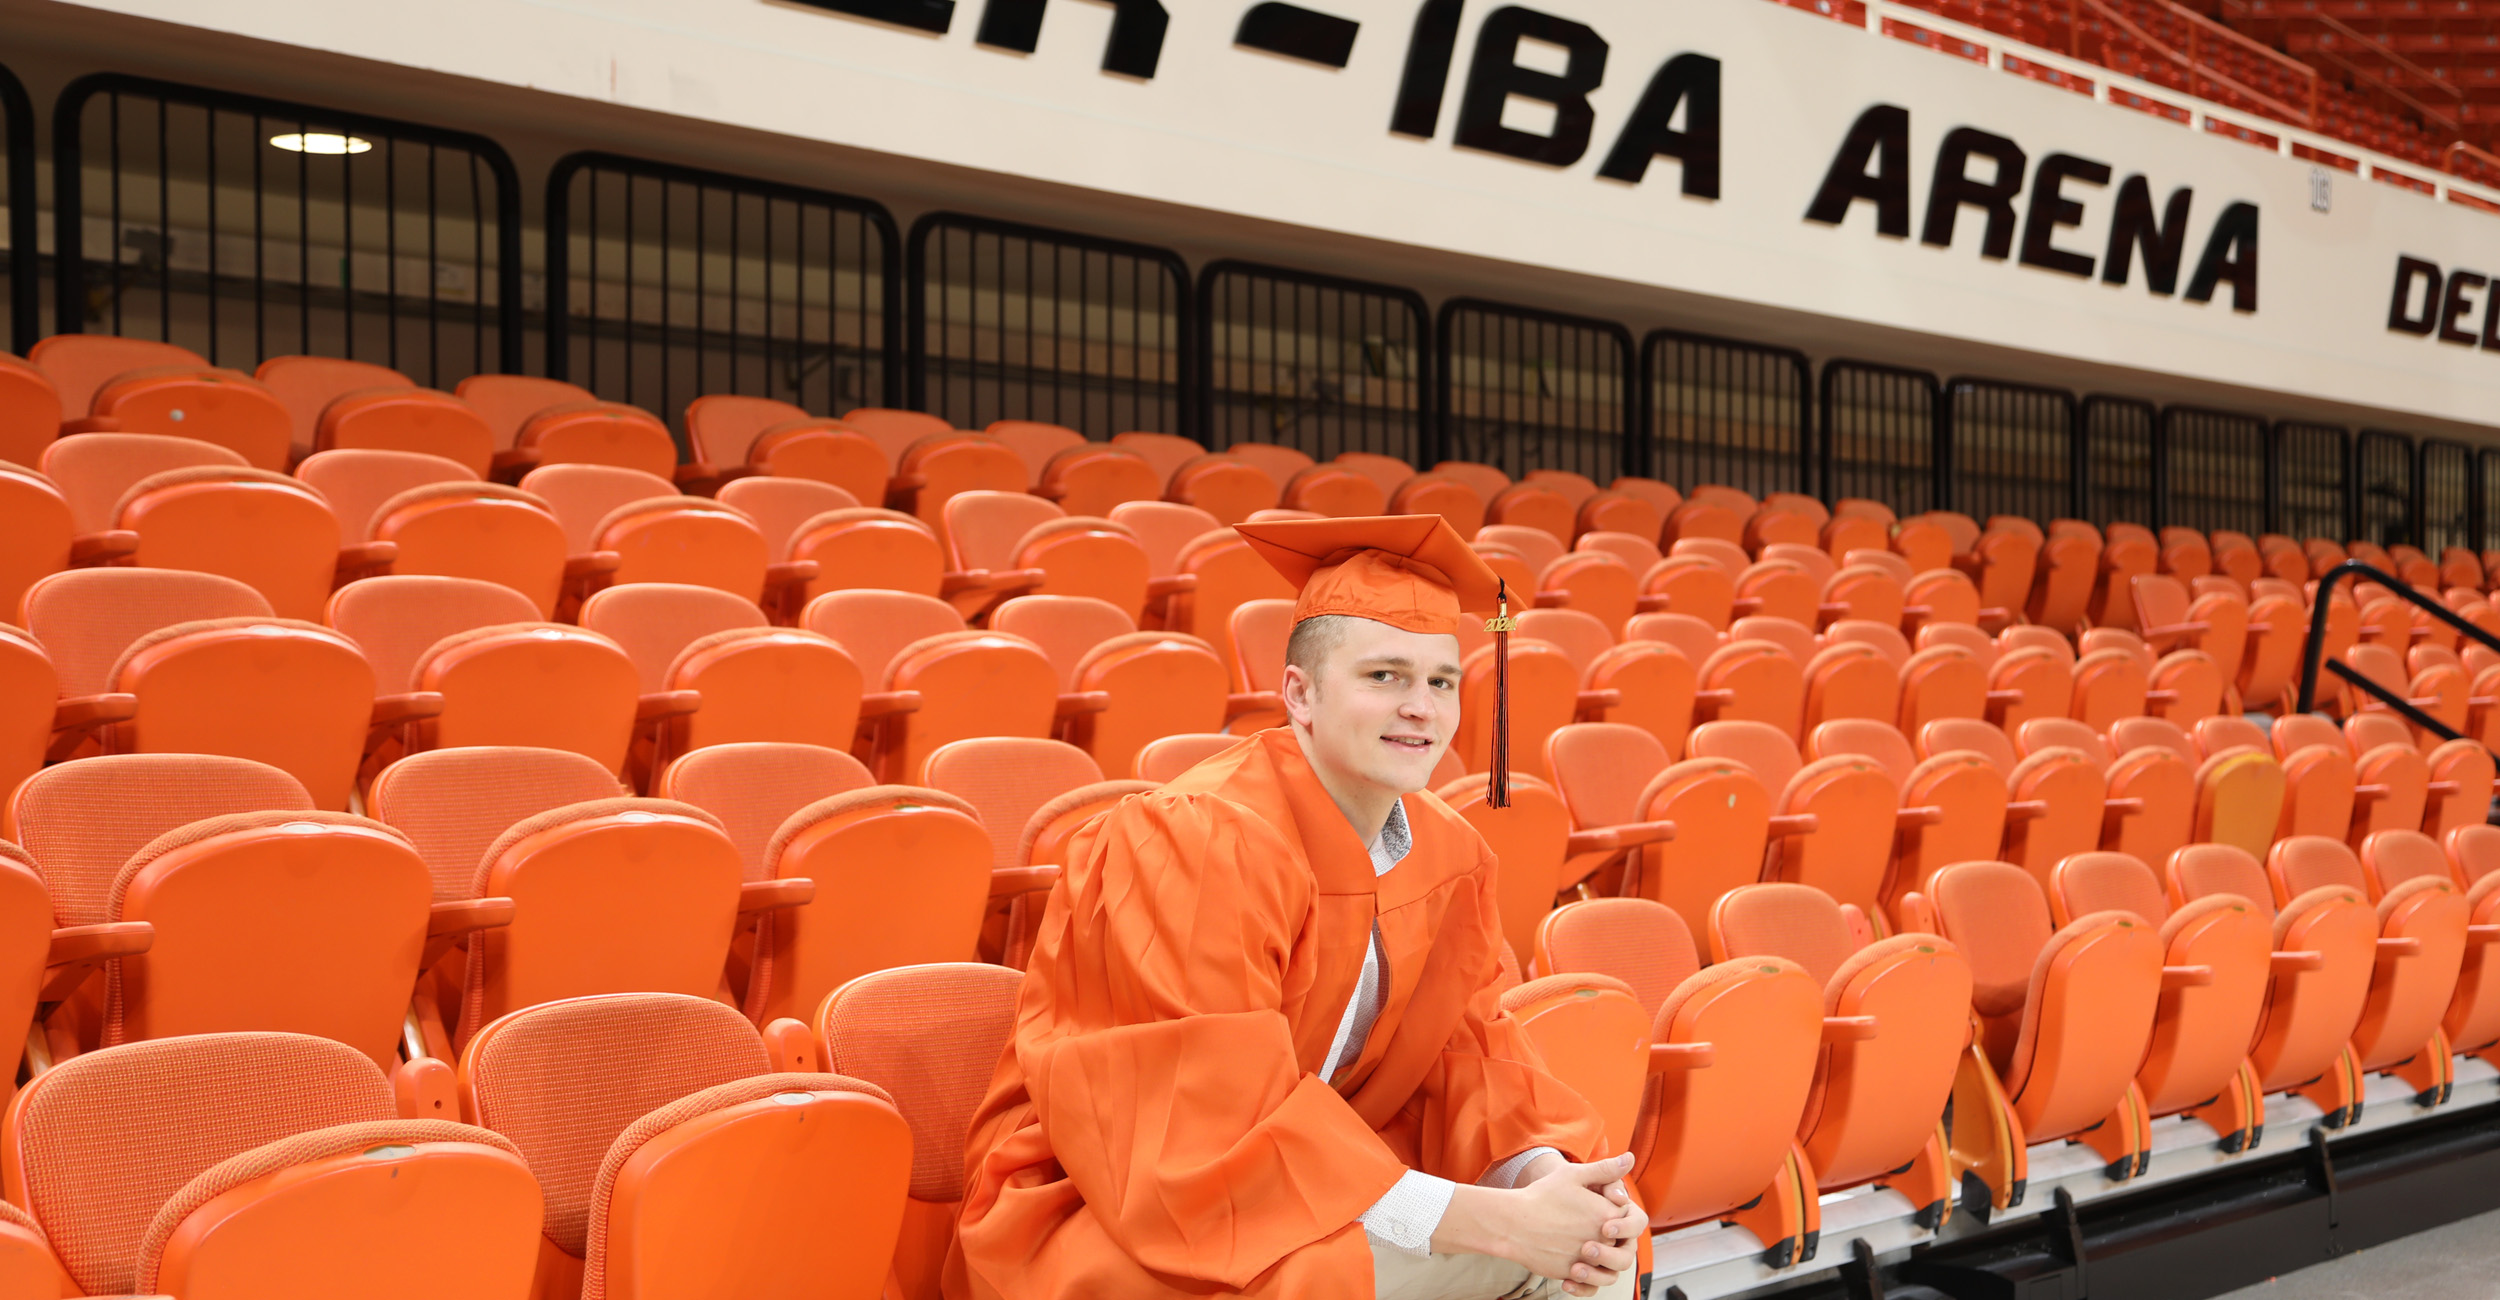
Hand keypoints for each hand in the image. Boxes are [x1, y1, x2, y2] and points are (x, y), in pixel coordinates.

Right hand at [1434, 1154, 1640, 1295]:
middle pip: (1621, 1244)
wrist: (1512, 1223)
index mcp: (1607, 1214)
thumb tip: (1629, 1158)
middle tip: (1586, 1228)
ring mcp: (1588, 1259)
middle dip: (1608, 1238)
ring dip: (1599, 1261)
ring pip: (1608, 1268)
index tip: (1597, 1209)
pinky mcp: (1572, 1274)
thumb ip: (1605, 1169)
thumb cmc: (1541, 1197)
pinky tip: (1572, 1266)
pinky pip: (1588, 1283)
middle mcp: (1603, 1239)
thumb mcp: (1573, 1175)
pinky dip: (1584, 1278)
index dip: (1616, 1213)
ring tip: (1581, 1249)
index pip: (1628, 1219)